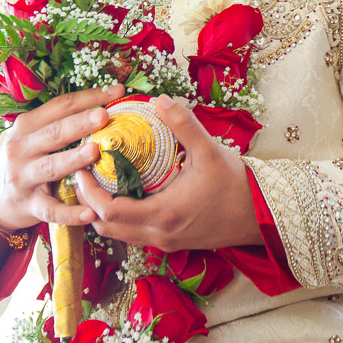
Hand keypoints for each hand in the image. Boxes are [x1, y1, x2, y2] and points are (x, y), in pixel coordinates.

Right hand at [0, 86, 123, 230]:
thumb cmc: (27, 160)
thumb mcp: (34, 136)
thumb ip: (60, 122)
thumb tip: (105, 105)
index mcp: (26, 126)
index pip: (60, 106)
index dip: (88, 97)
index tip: (117, 91)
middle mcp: (20, 149)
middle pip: (54, 133)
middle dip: (79, 124)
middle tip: (104, 116)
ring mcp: (23, 177)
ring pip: (51, 167)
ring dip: (73, 159)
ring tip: (94, 152)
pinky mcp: (29, 205)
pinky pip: (51, 210)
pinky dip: (70, 213)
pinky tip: (90, 213)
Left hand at [74, 95, 262, 250]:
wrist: (260, 215)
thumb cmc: (235, 184)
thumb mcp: (210, 151)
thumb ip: (184, 124)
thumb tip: (160, 99)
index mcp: (164, 214)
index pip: (110, 211)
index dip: (89, 191)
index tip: (81, 167)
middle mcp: (160, 234)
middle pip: (107, 227)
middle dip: (89, 203)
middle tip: (84, 175)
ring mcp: (165, 242)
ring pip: (120, 235)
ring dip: (103, 214)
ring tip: (100, 184)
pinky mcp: (172, 243)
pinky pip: (134, 235)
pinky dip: (121, 220)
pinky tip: (125, 195)